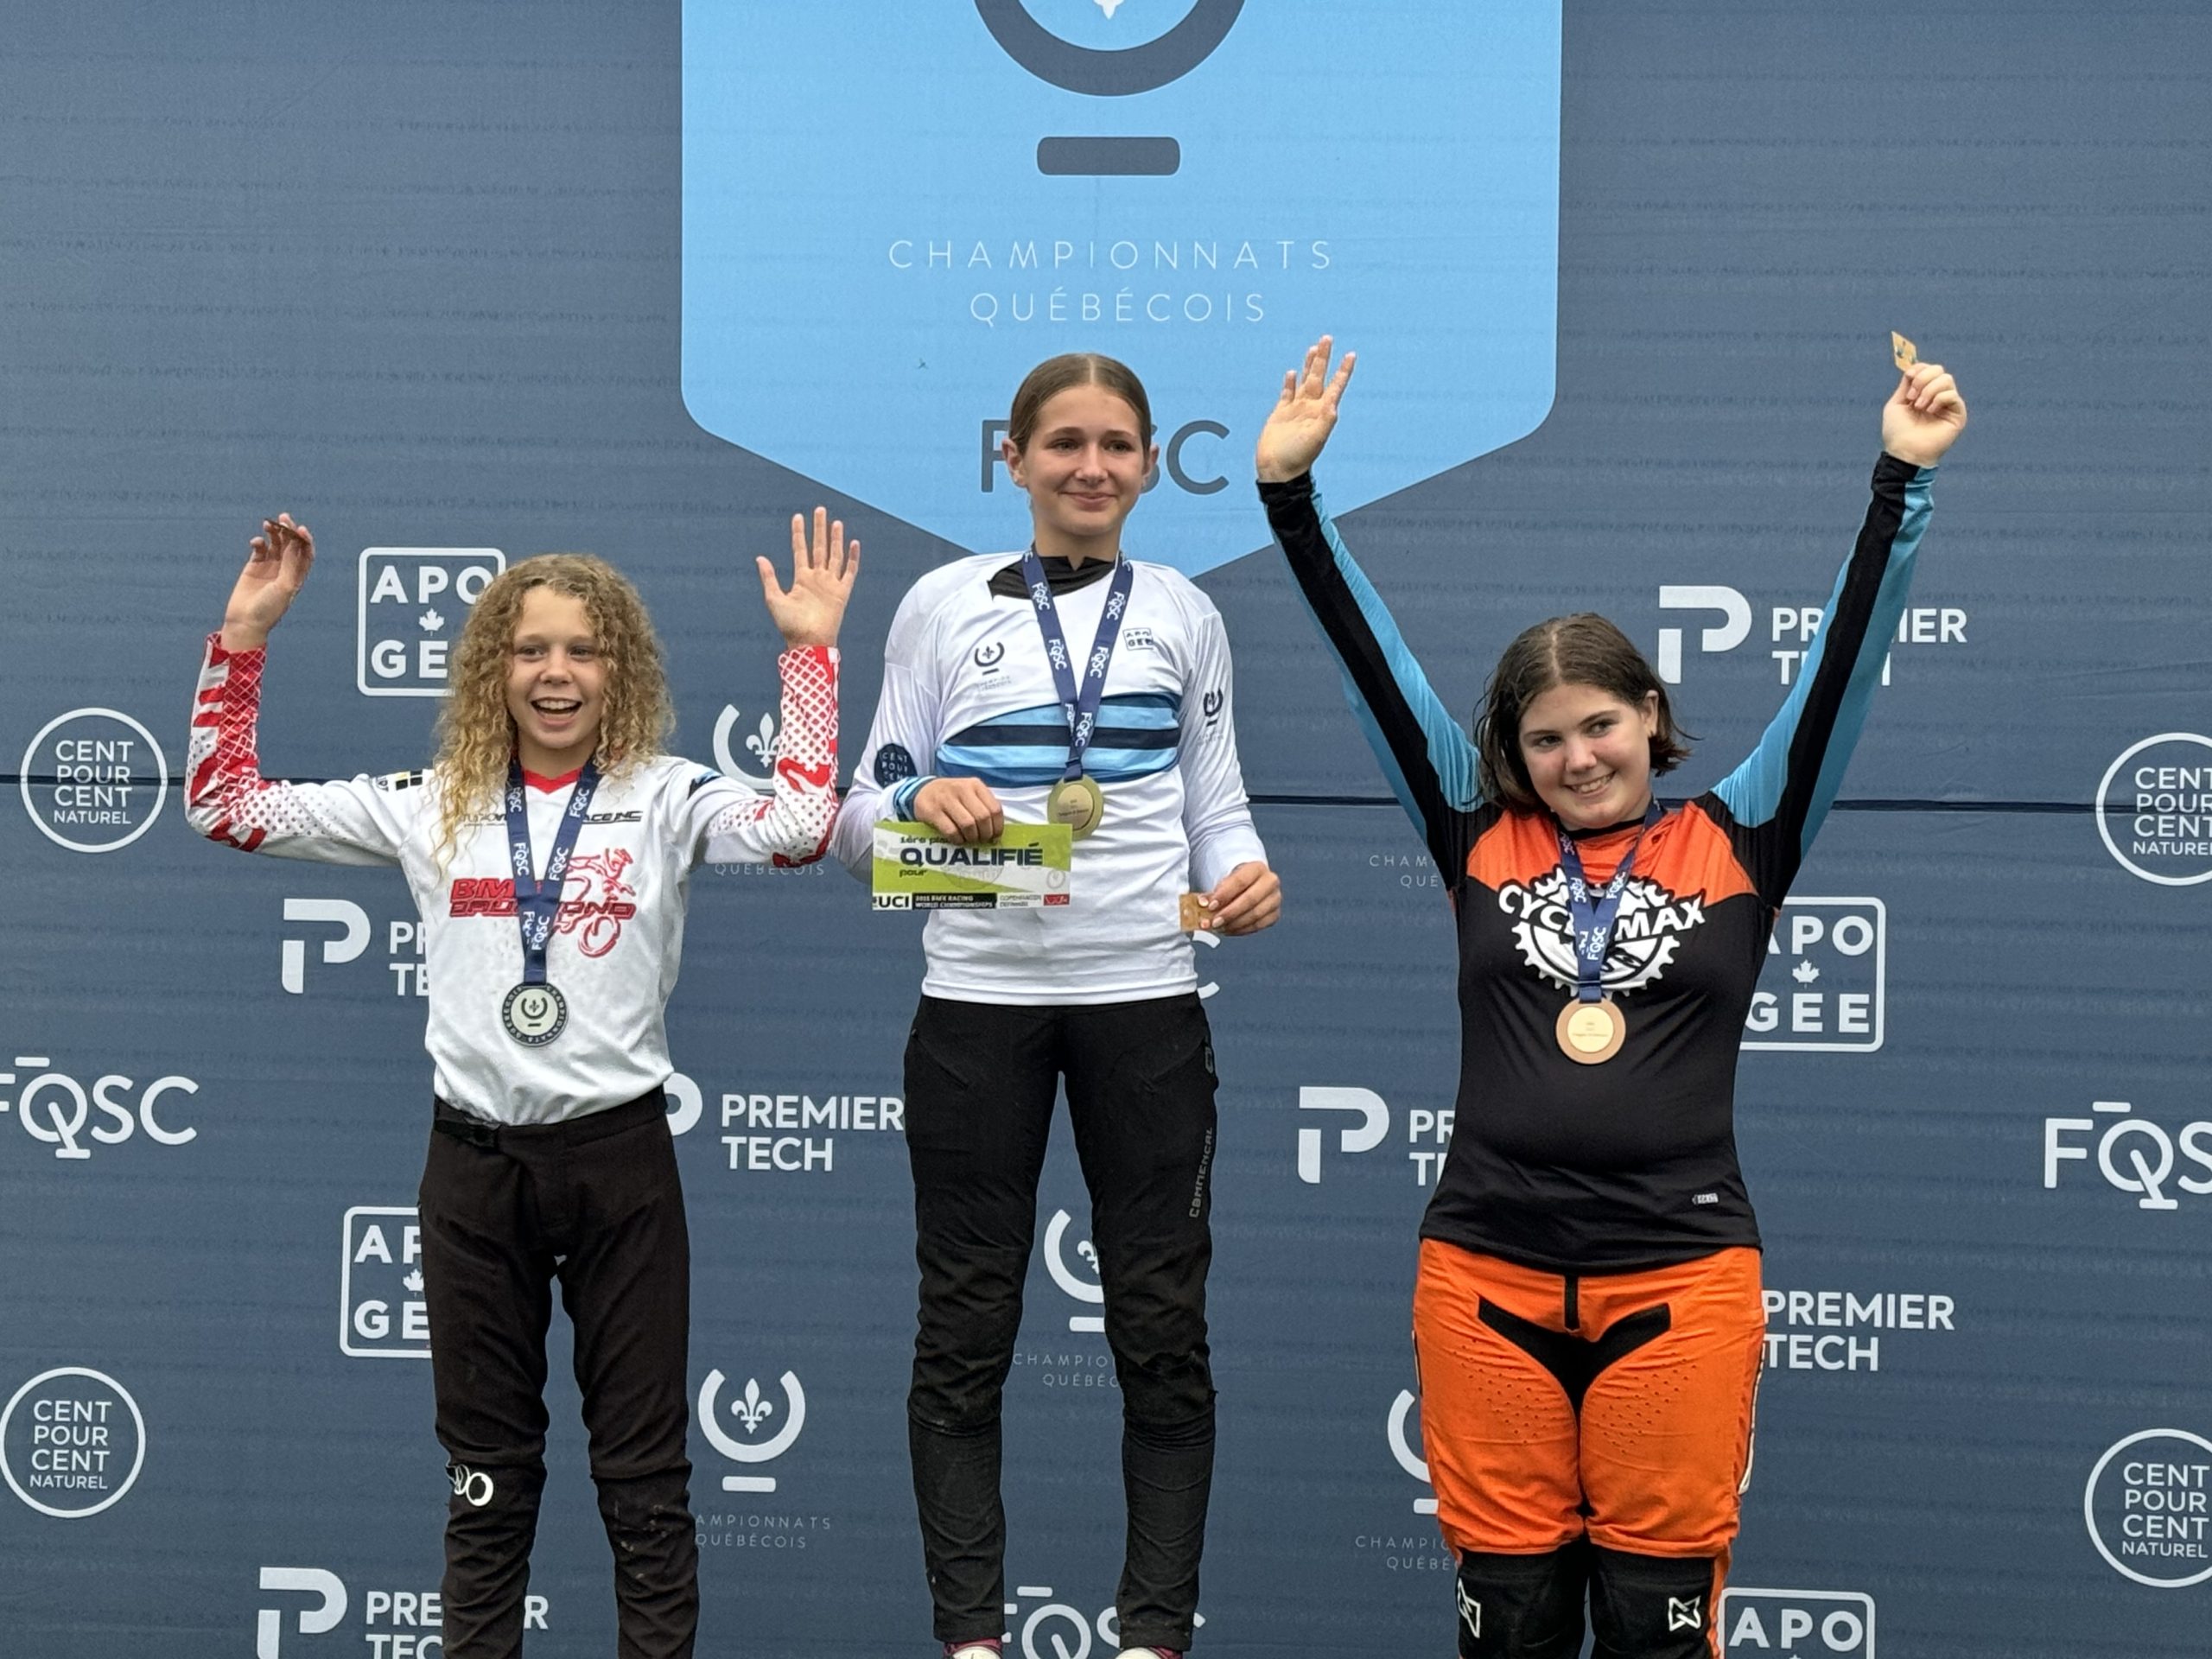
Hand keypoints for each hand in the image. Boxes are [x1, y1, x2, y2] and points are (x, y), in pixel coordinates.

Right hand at [221, 514, 314, 650]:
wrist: (245, 620)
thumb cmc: (269, 609)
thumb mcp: (285, 587)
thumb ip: (291, 565)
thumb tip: (297, 544)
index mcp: (298, 576)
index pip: (305, 553)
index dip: (304, 540)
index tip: (300, 529)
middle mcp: (286, 570)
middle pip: (291, 545)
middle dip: (289, 531)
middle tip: (284, 518)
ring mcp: (270, 567)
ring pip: (275, 544)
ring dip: (274, 532)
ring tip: (269, 523)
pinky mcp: (254, 566)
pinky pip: (259, 549)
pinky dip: (259, 542)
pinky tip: (256, 541)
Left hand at [759, 506, 858, 647]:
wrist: (808, 643)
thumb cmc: (790, 625)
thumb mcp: (774, 599)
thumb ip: (769, 578)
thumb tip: (760, 558)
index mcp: (801, 579)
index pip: (800, 550)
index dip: (798, 533)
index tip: (798, 517)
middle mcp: (817, 578)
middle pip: (819, 547)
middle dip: (819, 529)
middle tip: (819, 510)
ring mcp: (830, 584)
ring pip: (834, 555)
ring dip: (835, 539)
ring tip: (835, 522)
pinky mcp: (842, 593)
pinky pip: (850, 572)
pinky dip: (853, 558)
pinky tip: (854, 543)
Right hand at [913, 777, 1003, 844]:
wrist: (922, 791)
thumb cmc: (952, 797)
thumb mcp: (969, 794)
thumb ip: (983, 807)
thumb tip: (996, 833)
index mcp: (975, 785)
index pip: (995, 809)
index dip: (997, 827)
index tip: (994, 837)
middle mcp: (961, 789)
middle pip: (983, 818)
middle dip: (985, 834)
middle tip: (981, 840)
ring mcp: (945, 799)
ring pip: (968, 825)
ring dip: (971, 837)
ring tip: (969, 839)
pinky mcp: (932, 811)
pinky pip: (951, 831)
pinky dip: (957, 839)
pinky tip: (957, 839)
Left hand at [1196, 861, 1279, 935]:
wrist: (1251, 885)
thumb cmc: (1235, 884)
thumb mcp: (1224, 882)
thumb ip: (1213, 893)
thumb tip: (1202, 903)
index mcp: (1257, 868)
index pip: (1240, 881)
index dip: (1224, 895)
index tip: (1210, 906)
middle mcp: (1270, 882)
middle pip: (1250, 899)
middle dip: (1229, 913)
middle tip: (1214, 922)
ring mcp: (1275, 899)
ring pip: (1255, 915)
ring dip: (1233, 924)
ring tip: (1218, 928)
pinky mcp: (1275, 914)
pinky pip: (1258, 925)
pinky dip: (1241, 930)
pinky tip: (1228, 930)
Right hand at [1256, 336, 1355, 481]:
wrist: (1277, 470)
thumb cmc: (1298, 457)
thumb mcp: (1315, 438)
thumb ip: (1325, 420)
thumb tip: (1334, 404)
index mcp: (1322, 412)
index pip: (1336, 386)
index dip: (1343, 370)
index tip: (1351, 354)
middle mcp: (1311, 407)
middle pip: (1319, 376)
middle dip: (1323, 358)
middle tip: (1328, 338)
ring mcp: (1296, 409)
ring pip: (1304, 381)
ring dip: (1309, 365)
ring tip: (1314, 348)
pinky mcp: (1280, 414)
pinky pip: (1287, 393)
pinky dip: (1290, 383)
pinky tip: (1292, 373)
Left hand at [1881, 361, 1966, 467]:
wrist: (1905, 452)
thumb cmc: (1898, 432)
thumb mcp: (1897, 403)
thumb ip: (1906, 385)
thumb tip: (1913, 368)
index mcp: (1922, 392)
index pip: (1928, 369)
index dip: (1919, 369)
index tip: (1909, 378)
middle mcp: (1936, 396)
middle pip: (1939, 370)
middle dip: (1923, 378)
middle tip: (1912, 397)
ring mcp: (1948, 404)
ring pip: (1947, 379)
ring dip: (1929, 390)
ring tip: (1920, 406)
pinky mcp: (1958, 414)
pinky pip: (1953, 395)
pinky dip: (1939, 399)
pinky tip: (1930, 411)